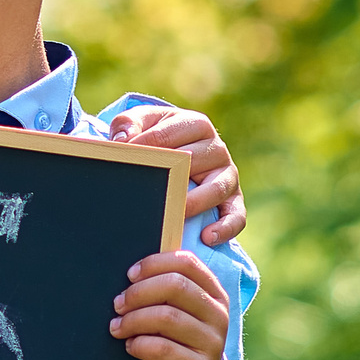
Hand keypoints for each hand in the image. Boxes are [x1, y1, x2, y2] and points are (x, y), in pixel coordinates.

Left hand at [108, 105, 245, 244]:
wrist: (181, 154)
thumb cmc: (157, 137)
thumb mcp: (142, 122)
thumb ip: (127, 124)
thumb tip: (123, 141)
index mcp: (195, 124)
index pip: (166, 136)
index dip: (142, 149)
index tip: (123, 163)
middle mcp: (216, 148)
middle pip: (192, 163)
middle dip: (168, 179)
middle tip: (145, 196)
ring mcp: (228, 175)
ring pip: (215, 189)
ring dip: (194, 204)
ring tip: (173, 219)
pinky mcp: (234, 200)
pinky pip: (236, 215)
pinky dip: (225, 227)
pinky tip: (207, 237)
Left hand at [111, 249, 230, 359]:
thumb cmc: (174, 342)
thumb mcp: (176, 311)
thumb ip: (165, 289)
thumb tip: (133, 272)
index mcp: (214, 293)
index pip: (187, 263)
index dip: (154, 264)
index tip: (130, 275)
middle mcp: (218, 315)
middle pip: (175, 286)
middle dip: (139, 292)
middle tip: (118, 304)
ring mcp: (213, 343)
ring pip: (166, 317)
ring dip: (133, 320)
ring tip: (118, 327)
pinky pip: (162, 349)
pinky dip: (139, 345)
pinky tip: (130, 346)